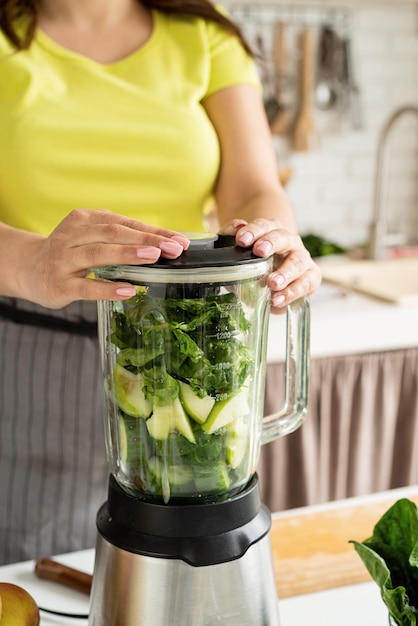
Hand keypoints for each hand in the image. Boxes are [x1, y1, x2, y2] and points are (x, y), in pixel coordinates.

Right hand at [19, 209, 189, 307]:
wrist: (28, 269)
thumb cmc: (70, 253)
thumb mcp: (92, 237)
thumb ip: (120, 238)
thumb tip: (164, 244)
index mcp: (85, 220)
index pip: (126, 223)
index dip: (154, 231)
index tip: (180, 241)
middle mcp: (73, 235)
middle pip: (114, 234)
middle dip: (147, 239)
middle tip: (173, 248)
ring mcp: (65, 260)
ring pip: (99, 253)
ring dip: (128, 254)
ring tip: (153, 257)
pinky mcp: (60, 284)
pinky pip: (86, 286)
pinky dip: (108, 287)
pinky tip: (128, 289)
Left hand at [219, 218, 321, 309]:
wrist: (274, 280)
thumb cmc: (255, 263)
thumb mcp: (238, 252)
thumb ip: (229, 237)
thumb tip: (234, 229)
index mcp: (271, 231)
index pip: (264, 226)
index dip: (253, 231)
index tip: (241, 239)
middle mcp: (289, 242)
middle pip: (283, 237)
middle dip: (272, 243)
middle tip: (260, 251)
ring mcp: (302, 259)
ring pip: (298, 262)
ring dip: (285, 272)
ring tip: (272, 283)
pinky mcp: (311, 277)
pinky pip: (306, 283)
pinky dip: (292, 292)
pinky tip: (277, 300)